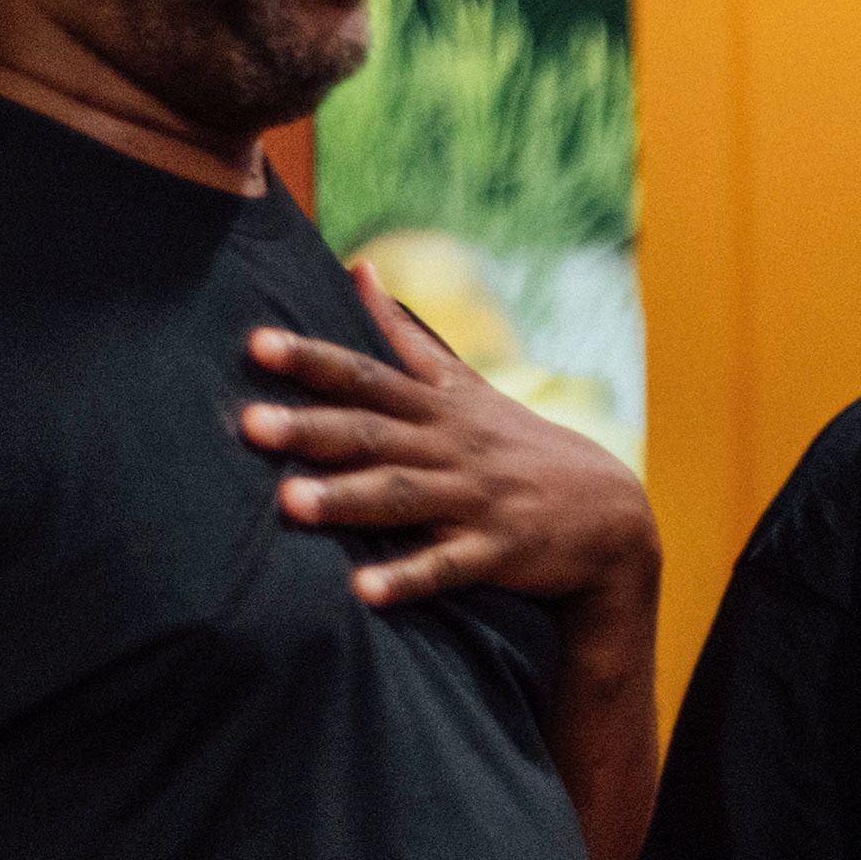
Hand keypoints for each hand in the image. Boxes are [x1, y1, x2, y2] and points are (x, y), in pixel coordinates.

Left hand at [239, 263, 656, 610]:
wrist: (609, 513)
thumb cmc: (517, 445)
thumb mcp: (465, 384)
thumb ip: (403, 335)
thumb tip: (358, 268)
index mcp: (437, 408)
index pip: (367, 375)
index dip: (313, 359)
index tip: (257, 343)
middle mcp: (451, 447)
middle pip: (373, 432)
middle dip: (312, 428)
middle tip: (251, 424)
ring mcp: (475, 499)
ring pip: (403, 496)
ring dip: (348, 499)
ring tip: (290, 504)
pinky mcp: (497, 550)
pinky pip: (447, 566)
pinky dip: (408, 578)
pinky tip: (363, 591)